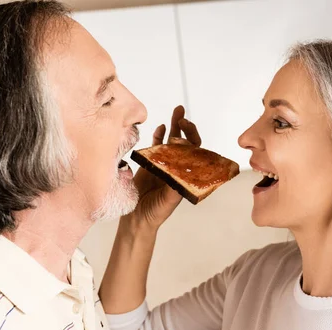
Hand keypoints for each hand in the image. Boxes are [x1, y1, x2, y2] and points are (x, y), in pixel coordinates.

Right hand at [128, 105, 201, 229]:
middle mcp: (177, 167)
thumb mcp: (167, 201)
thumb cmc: (156, 212)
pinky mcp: (150, 163)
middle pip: (185, 143)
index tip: (184, 135)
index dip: (191, 142)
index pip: (194, 153)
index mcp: (186, 175)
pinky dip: (159, 136)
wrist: (138, 218)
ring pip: (172, 141)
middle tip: (182, 115)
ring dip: (175, 126)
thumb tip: (179, 173)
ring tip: (178, 110)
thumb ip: (173, 187)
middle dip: (186, 128)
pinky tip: (162, 127)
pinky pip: (156, 146)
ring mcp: (164, 163)